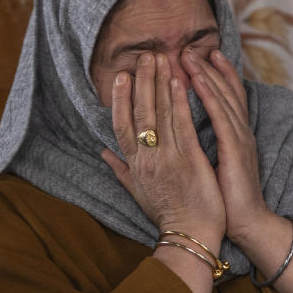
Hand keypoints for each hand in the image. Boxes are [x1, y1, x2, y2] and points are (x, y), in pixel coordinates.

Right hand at [101, 52, 225, 246]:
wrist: (189, 237)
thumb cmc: (166, 215)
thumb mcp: (136, 193)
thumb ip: (120, 170)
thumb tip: (103, 154)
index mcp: (135, 165)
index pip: (121, 125)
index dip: (120, 99)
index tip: (120, 76)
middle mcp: (147, 159)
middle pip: (140, 113)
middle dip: (142, 82)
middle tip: (144, 55)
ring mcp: (167, 158)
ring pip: (160, 114)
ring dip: (160, 83)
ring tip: (162, 58)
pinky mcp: (189, 161)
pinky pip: (183, 126)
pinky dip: (180, 103)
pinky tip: (180, 82)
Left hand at [182, 49, 271, 244]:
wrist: (245, 224)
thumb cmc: (223, 201)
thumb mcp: (210, 168)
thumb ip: (199, 149)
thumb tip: (180, 139)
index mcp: (233, 137)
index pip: (225, 98)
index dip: (214, 75)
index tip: (198, 56)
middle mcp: (240, 132)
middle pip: (225, 91)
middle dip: (207, 68)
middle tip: (190, 47)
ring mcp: (240, 139)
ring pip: (223, 98)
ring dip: (206, 75)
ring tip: (189, 56)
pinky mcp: (236, 150)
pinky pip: (222, 118)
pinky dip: (210, 98)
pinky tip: (197, 82)